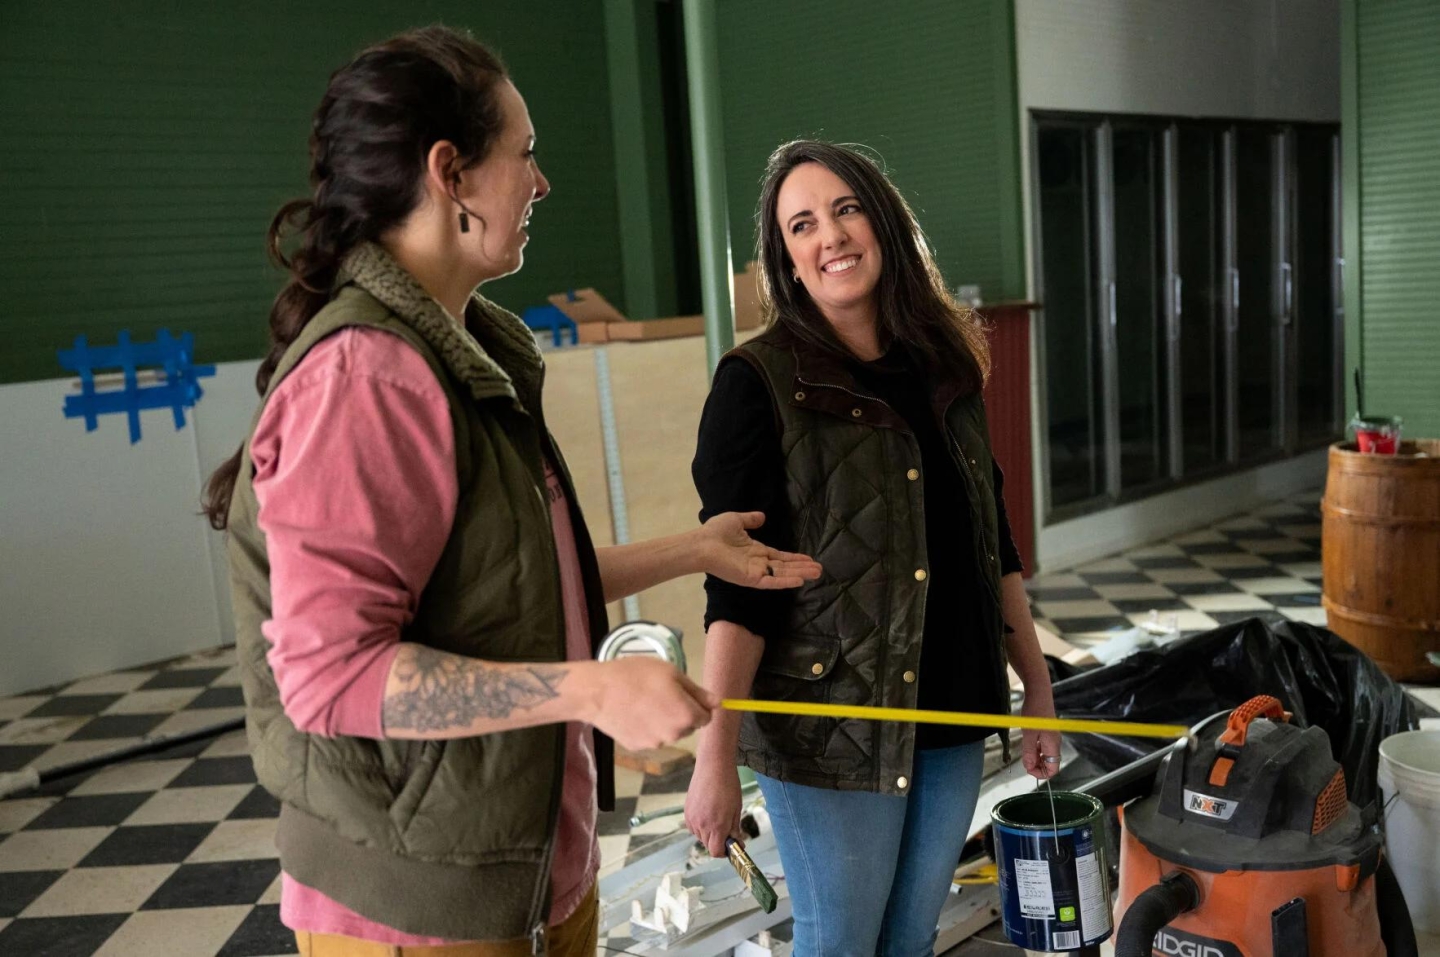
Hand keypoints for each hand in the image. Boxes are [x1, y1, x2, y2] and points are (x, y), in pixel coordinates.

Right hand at [580, 659, 719, 751]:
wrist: (598, 692)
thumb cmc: (636, 675)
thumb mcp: (671, 673)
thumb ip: (697, 691)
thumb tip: (718, 703)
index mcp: (686, 715)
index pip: (706, 718)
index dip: (698, 705)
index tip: (684, 695)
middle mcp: (674, 735)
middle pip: (688, 727)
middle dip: (680, 714)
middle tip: (661, 695)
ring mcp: (655, 744)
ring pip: (669, 733)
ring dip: (664, 721)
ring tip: (644, 702)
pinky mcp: (638, 748)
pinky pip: (651, 737)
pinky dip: (647, 728)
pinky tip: (633, 713)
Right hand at [684, 755, 744, 857]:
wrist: (713, 766)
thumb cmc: (729, 785)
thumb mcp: (736, 809)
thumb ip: (734, 829)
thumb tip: (736, 843)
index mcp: (717, 825)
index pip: (716, 851)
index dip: (724, 852)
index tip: (731, 847)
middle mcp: (701, 825)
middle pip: (708, 845)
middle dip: (718, 842)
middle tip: (727, 831)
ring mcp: (692, 818)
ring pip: (700, 836)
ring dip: (709, 834)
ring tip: (717, 818)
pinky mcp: (686, 811)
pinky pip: (693, 827)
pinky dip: (700, 826)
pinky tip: (707, 813)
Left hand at [697, 512, 821, 588]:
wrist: (702, 544)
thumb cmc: (716, 532)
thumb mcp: (736, 520)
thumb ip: (750, 519)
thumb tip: (762, 516)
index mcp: (755, 550)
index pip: (779, 556)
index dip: (795, 558)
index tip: (810, 559)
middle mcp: (758, 563)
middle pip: (785, 567)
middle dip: (802, 568)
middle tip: (820, 569)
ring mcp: (755, 572)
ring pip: (782, 574)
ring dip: (799, 574)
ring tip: (816, 574)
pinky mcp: (751, 578)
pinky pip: (771, 581)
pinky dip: (785, 582)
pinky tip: (799, 581)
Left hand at [1020, 697, 1061, 781]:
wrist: (1038, 694)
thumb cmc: (1035, 712)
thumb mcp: (1029, 733)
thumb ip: (1029, 751)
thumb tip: (1029, 766)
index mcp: (1053, 745)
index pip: (1053, 769)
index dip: (1041, 773)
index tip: (1028, 769)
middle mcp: (1055, 744)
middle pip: (1049, 764)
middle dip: (1037, 766)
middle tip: (1024, 761)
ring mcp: (1051, 738)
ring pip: (1045, 756)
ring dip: (1035, 758)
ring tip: (1024, 751)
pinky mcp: (1047, 733)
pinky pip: (1042, 747)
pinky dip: (1035, 750)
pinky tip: (1027, 744)